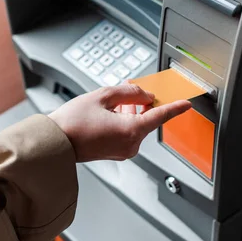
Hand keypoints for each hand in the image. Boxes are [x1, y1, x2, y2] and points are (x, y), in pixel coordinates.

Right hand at [48, 84, 190, 161]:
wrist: (55, 143)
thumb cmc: (72, 123)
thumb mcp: (102, 96)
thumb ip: (128, 92)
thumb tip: (143, 94)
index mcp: (131, 131)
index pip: (161, 115)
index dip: (175, 107)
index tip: (186, 103)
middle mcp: (130, 144)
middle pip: (147, 118)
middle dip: (142, 102)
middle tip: (132, 88)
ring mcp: (123, 151)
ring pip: (137, 125)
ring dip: (131, 110)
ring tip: (115, 99)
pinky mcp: (115, 153)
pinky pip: (127, 132)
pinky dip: (124, 120)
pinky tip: (112, 111)